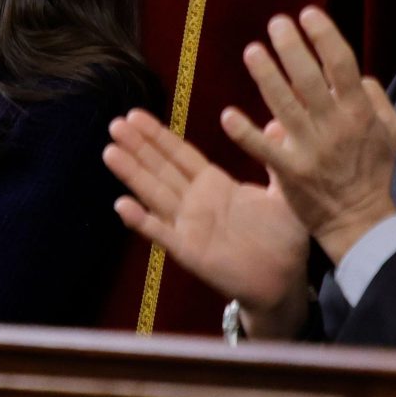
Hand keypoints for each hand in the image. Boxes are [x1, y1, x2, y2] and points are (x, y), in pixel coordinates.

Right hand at [105, 106, 311, 336]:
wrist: (285, 281)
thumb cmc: (285, 239)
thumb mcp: (285, 195)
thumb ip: (275, 163)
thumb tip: (278, 125)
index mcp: (214, 184)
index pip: (180, 154)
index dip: (157, 136)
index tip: (135, 115)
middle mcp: (195, 201)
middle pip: (161, 168)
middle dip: (138, 147)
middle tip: (115, 124)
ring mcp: (189, 226)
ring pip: (154, 194)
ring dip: (132, 174)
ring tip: (110, 152)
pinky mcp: (189, 251)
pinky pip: (162, 233)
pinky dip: (142, 221)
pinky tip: (122, 205)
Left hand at [223, 7, 395, 261]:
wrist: (360, 220)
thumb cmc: (374, 169)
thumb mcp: (391, 130)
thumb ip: (376, 97)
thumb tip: (357, 72)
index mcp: (359, 113)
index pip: (342, 66)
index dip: (325, 37)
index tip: (308, 13)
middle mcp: (335, 127)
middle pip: (311, 80)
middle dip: (293, 48)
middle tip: (276, 22)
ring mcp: (311, 150)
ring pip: (284, 107)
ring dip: (267, 77)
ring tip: (252, 50)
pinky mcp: (289, 172)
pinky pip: (264, 149)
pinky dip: (246, 133)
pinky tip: (227, 115)